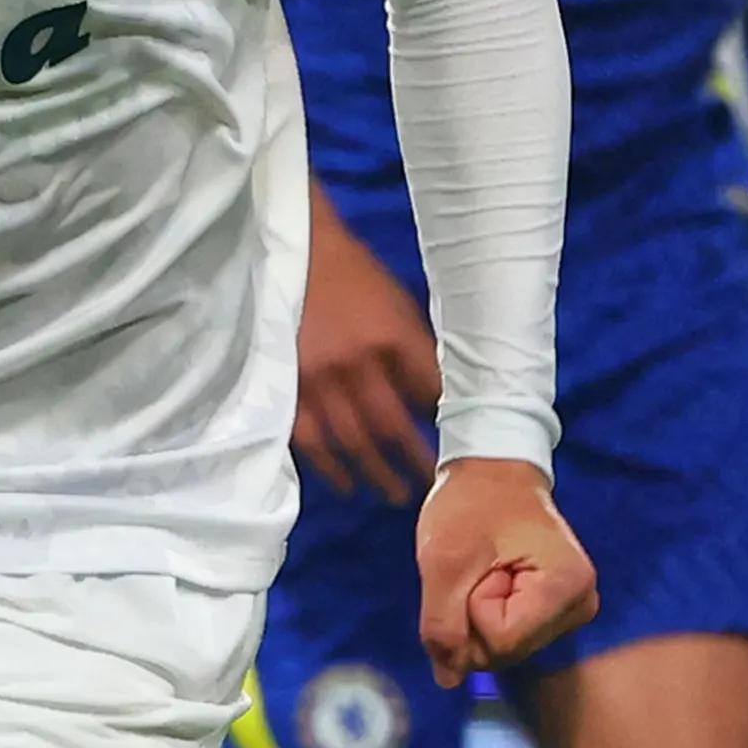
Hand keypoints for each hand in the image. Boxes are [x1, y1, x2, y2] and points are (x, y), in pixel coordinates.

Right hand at [293, 237, 439, 507]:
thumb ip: (416, 351)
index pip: (430, 395)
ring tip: (396, 495)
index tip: (459, 447)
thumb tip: (438, 399)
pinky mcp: (288, 387)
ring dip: (377, 474)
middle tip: (432, 487)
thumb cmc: (357, 277)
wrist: (299, 252)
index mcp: (394, 337)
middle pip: (393, 428)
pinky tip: (346, 484)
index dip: (446, 425)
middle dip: (416, 461)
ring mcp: (319, 379)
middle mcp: (358, 363)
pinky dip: (329, 468)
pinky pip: (310, 440)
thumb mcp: (400, 304)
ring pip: (353, 442)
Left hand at [416, 458, 596, 680]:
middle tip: (482, 565)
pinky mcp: (558, 612)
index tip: (481, 564)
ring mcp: (573, 611)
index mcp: (566, 587)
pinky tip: (496, 578)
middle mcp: (581, 605)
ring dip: (479, 614)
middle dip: (474, 615)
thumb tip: (448, 681)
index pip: (500, 641)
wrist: (494, 471)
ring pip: (505, 648)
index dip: (472, 607)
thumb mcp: (443, 560)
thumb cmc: (471, 504)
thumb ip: (441, 625)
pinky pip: (510, 636)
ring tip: (489, 567)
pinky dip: (489, 613)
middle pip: (505, 651)